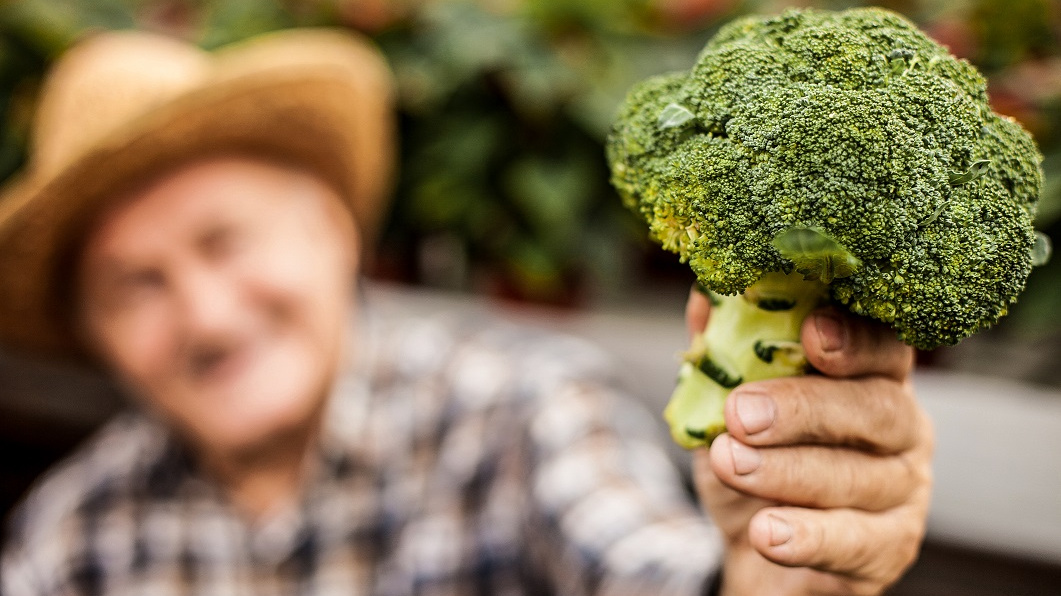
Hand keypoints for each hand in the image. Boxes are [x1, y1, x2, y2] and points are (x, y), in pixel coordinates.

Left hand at [686, 288, 933, 595]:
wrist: (758, 548)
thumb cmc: (756, 458)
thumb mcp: (728, 404)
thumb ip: (723, 352)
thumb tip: (702, 298)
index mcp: (871, 376)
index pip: (881, 346)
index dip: (853, 337)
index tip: (810, 332)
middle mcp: (902, 427)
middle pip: (874, 408)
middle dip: (803, 407)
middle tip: (741, 413)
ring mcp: (904, 490)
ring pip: (857, 477)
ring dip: (787, 471)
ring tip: (730, 464)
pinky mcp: (891, 547)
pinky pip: (854, 542)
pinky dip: (808, 537)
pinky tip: (767, 533)